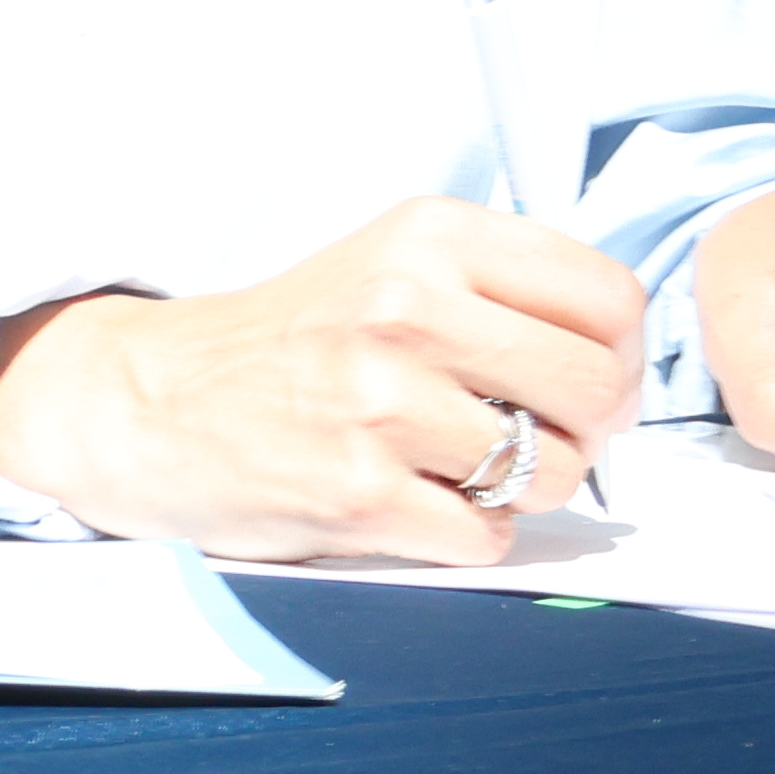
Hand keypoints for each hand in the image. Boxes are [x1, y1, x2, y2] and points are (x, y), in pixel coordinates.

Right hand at [0, 198, 645, 560]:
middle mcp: (407, 308)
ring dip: (522, 487)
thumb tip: (620, 352)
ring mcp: (383, 403)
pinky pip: (488, 535)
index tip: (586, 376)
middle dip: (588, 429)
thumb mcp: (390, 263)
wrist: (154, 401)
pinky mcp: (362, 491)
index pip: (608, 297)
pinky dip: (464, 533)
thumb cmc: (288, 341)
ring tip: (456, 465)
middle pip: (598, 388)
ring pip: (554, 470)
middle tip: (539, 435)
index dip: (619, 352)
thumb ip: (501, 288)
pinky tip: (413, 500)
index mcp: (428, 237)